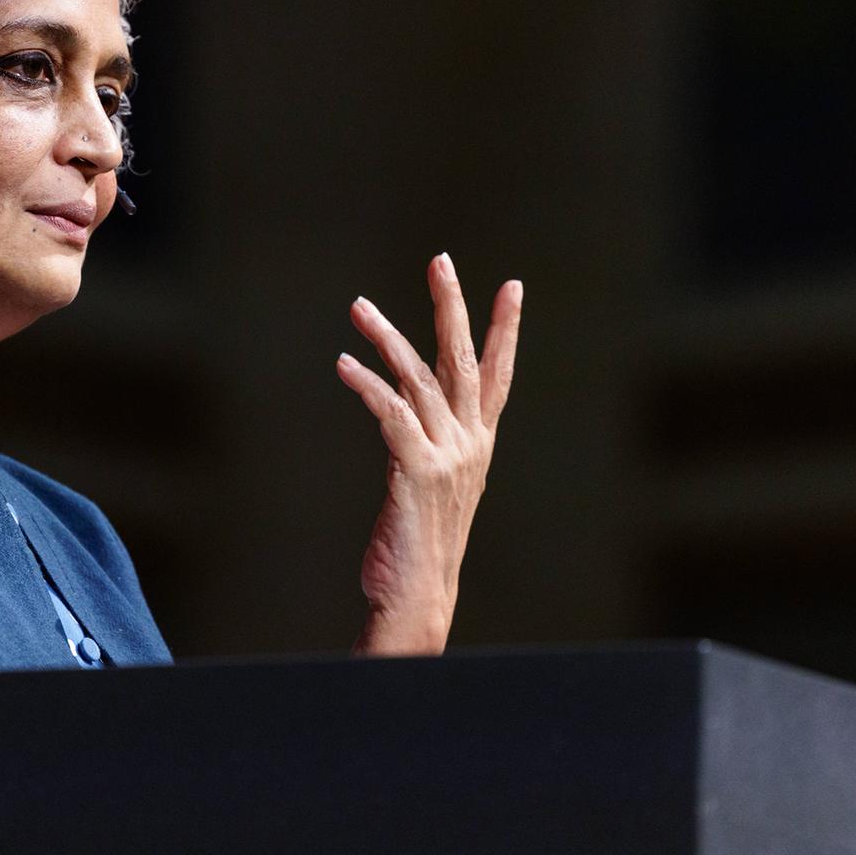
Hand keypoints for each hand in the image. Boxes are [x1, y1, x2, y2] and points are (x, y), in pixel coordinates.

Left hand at [335, 253, 522, 655]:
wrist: (418, 596)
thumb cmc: (418, 544)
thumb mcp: (433, 484)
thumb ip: (429, 441)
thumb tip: (407, 403)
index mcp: (479, 444)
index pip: (498, 375)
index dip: (504, 329)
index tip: (512, 286)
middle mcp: (471, 443)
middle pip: (464, 360)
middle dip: (453, 307)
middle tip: (440, 260)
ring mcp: (448, 456)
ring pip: (419, 379)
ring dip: (387, 337)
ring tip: (359, 306)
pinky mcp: (418, 471)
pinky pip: (392, 413)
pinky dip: (367, 385)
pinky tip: (343, 365)